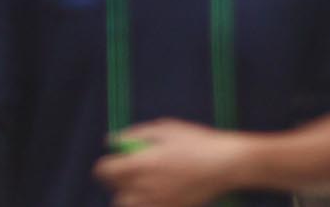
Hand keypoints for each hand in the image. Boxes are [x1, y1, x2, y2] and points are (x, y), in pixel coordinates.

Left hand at [93, 119, 250, 206]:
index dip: (104, 166)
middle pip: (115, 190)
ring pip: (128, 204)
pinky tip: (158, 191)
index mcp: (141, 163)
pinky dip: (146, 202)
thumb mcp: (167, 128)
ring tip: (144, 183)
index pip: (105, 171)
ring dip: (129, 194)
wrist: (225, 164)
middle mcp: (144, 186)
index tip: (112, 161)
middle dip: (117, 180)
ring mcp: (156, 202)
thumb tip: (112, 141)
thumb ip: (136, 134)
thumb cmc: (196, 142)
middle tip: (131, 170)